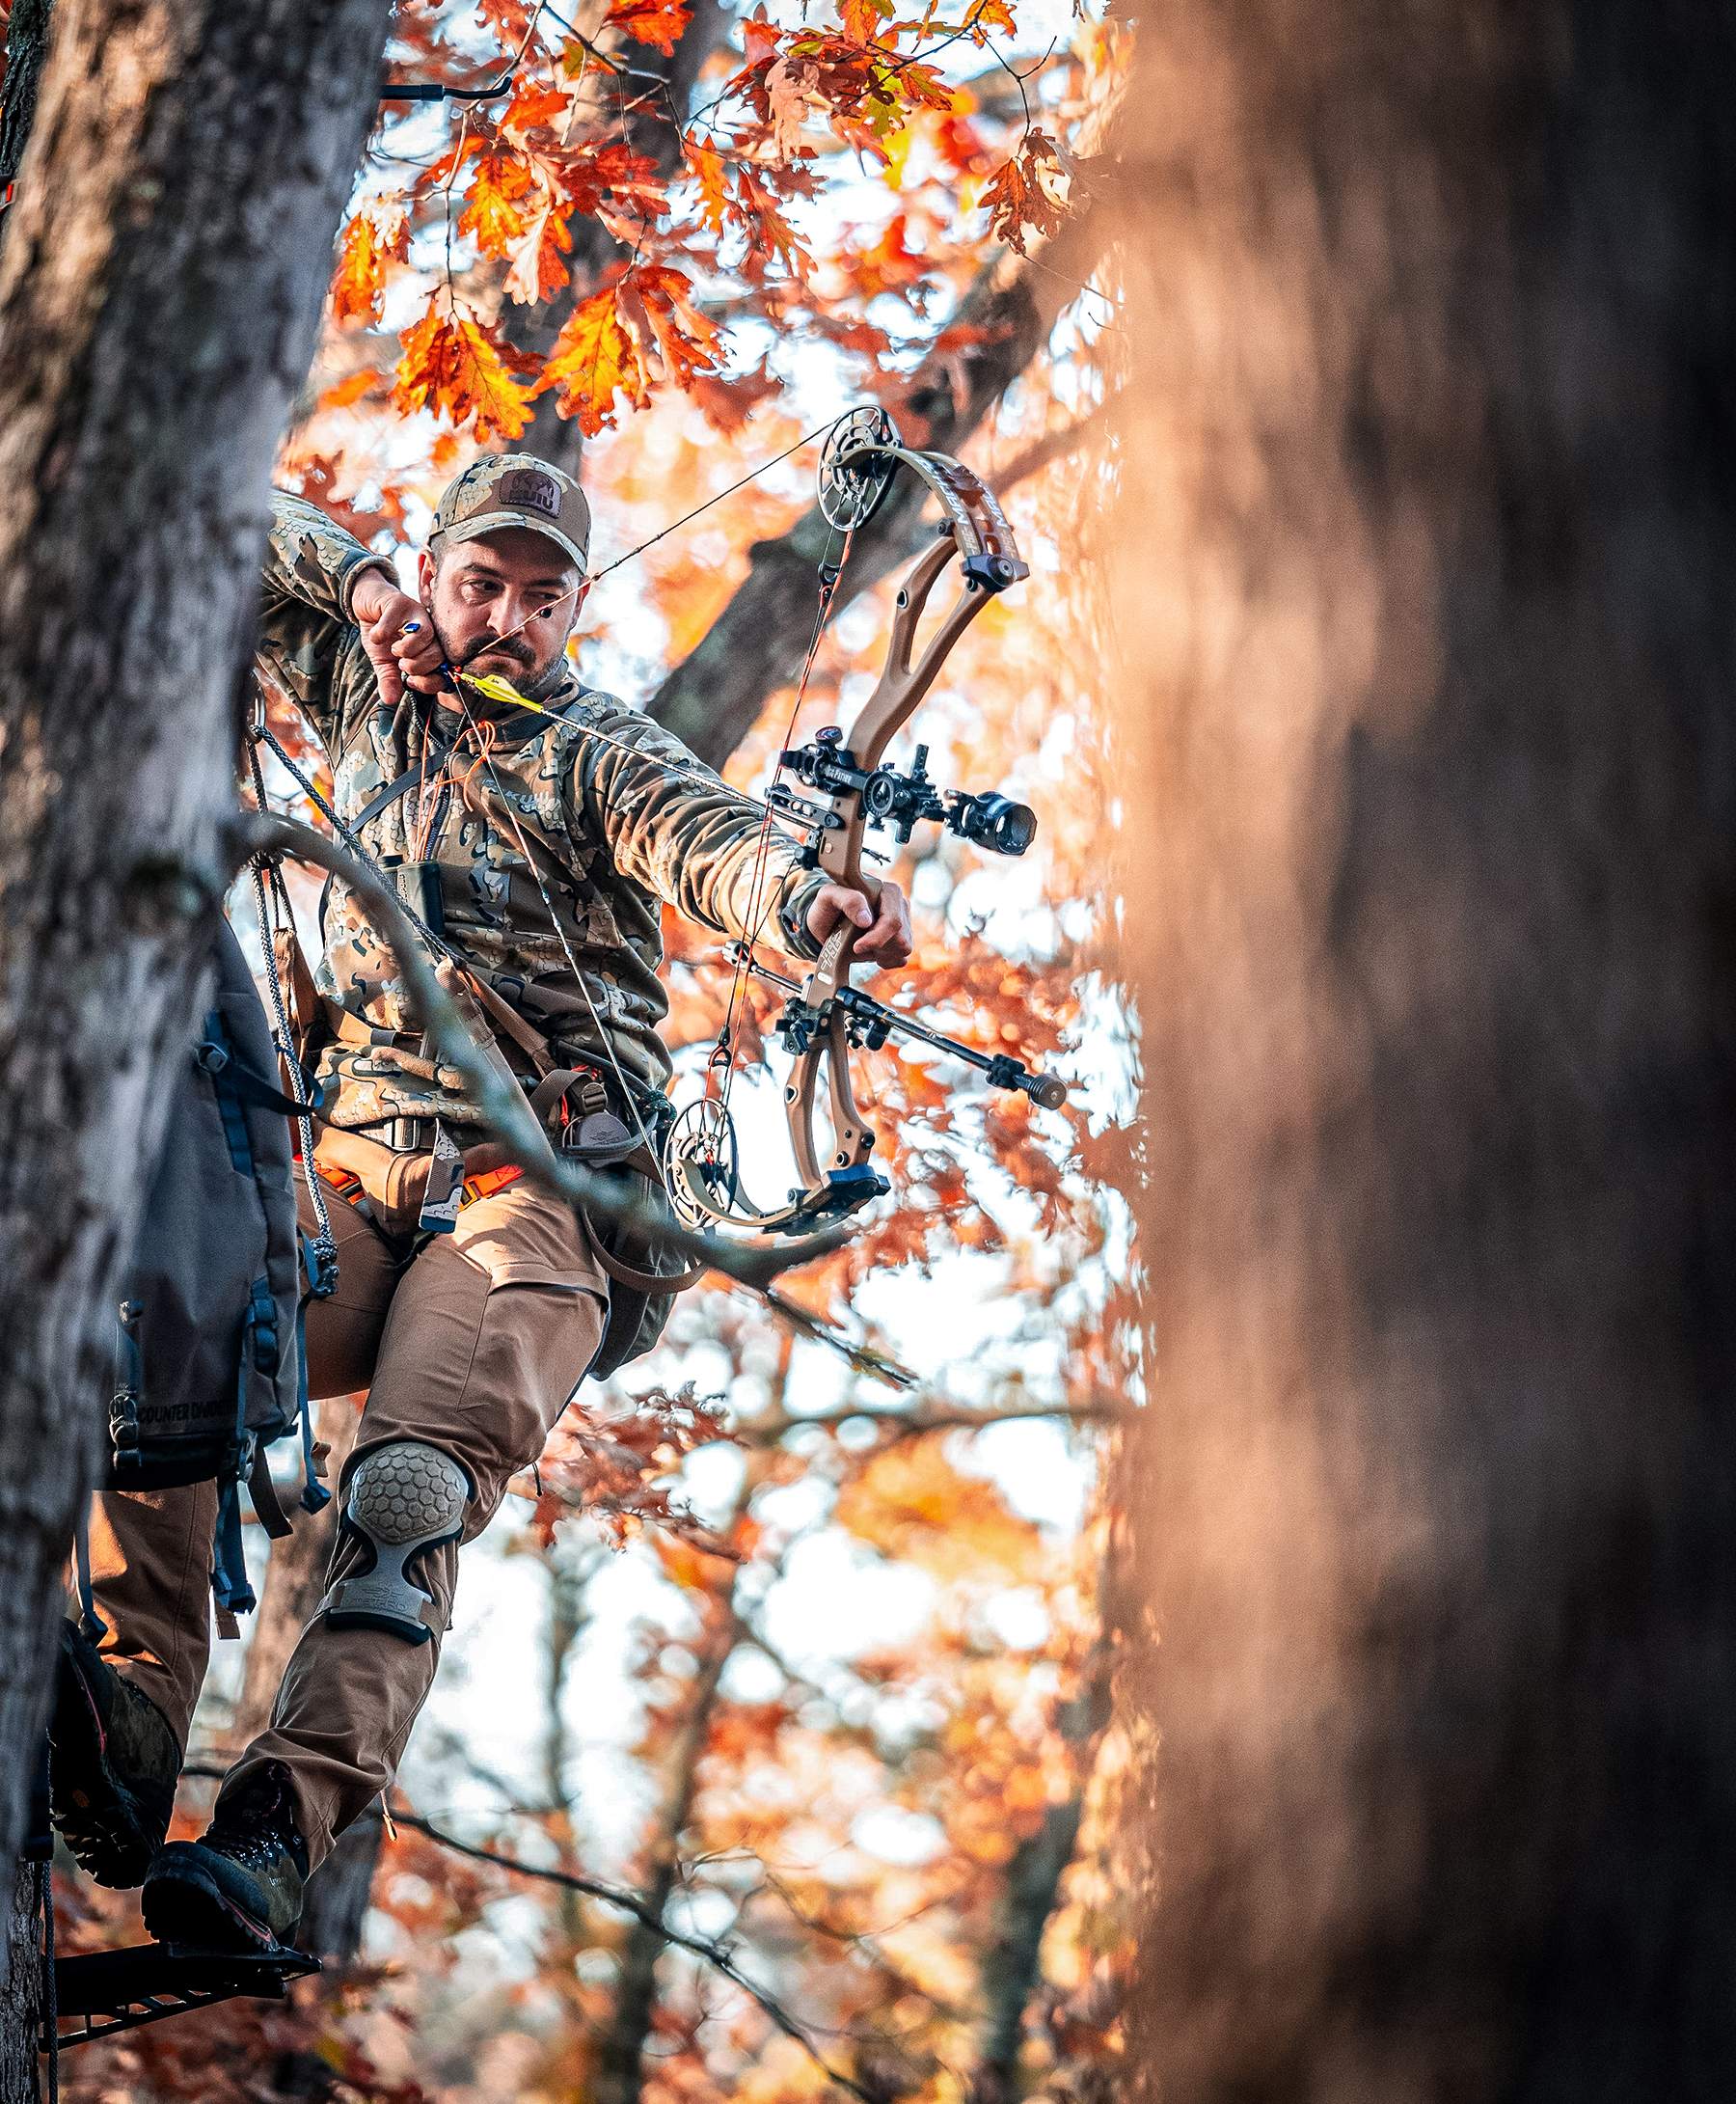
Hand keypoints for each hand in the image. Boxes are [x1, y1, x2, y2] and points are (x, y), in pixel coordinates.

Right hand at [353, 573, 445, 705]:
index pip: (444, 670)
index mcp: (430, 647)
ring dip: (406, 649)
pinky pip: (396, 619)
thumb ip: (390, 680)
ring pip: (426, 635)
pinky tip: (377, 637)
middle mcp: (429, 630)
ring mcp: (416, 614)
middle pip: (437, 654)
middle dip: (417, 666)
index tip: (410, 682)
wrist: (368, 604)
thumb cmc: (383, 634)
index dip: (430, 682)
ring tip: (394, 650)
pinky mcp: (399, 602)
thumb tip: (389, 700)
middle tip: (401, 664)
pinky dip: (383, 632)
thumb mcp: (384, 662)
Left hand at [806, 879, 911, 967]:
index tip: (856, 947)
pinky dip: (885, 959)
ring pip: (904, 949)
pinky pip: (902, 958)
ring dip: (881, 953)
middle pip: (901, 938)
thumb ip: (848, 901)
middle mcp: (900, 905)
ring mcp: (904, 922)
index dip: (876, 938)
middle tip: (857, 945)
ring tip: (863, 944)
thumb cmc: (827, 907)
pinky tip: (872, 951)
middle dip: (878, 947)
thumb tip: (867, 920)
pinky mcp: (903, 939)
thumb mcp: (829, 896)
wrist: (826, 923)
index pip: (893, 921)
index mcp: (888, 891)